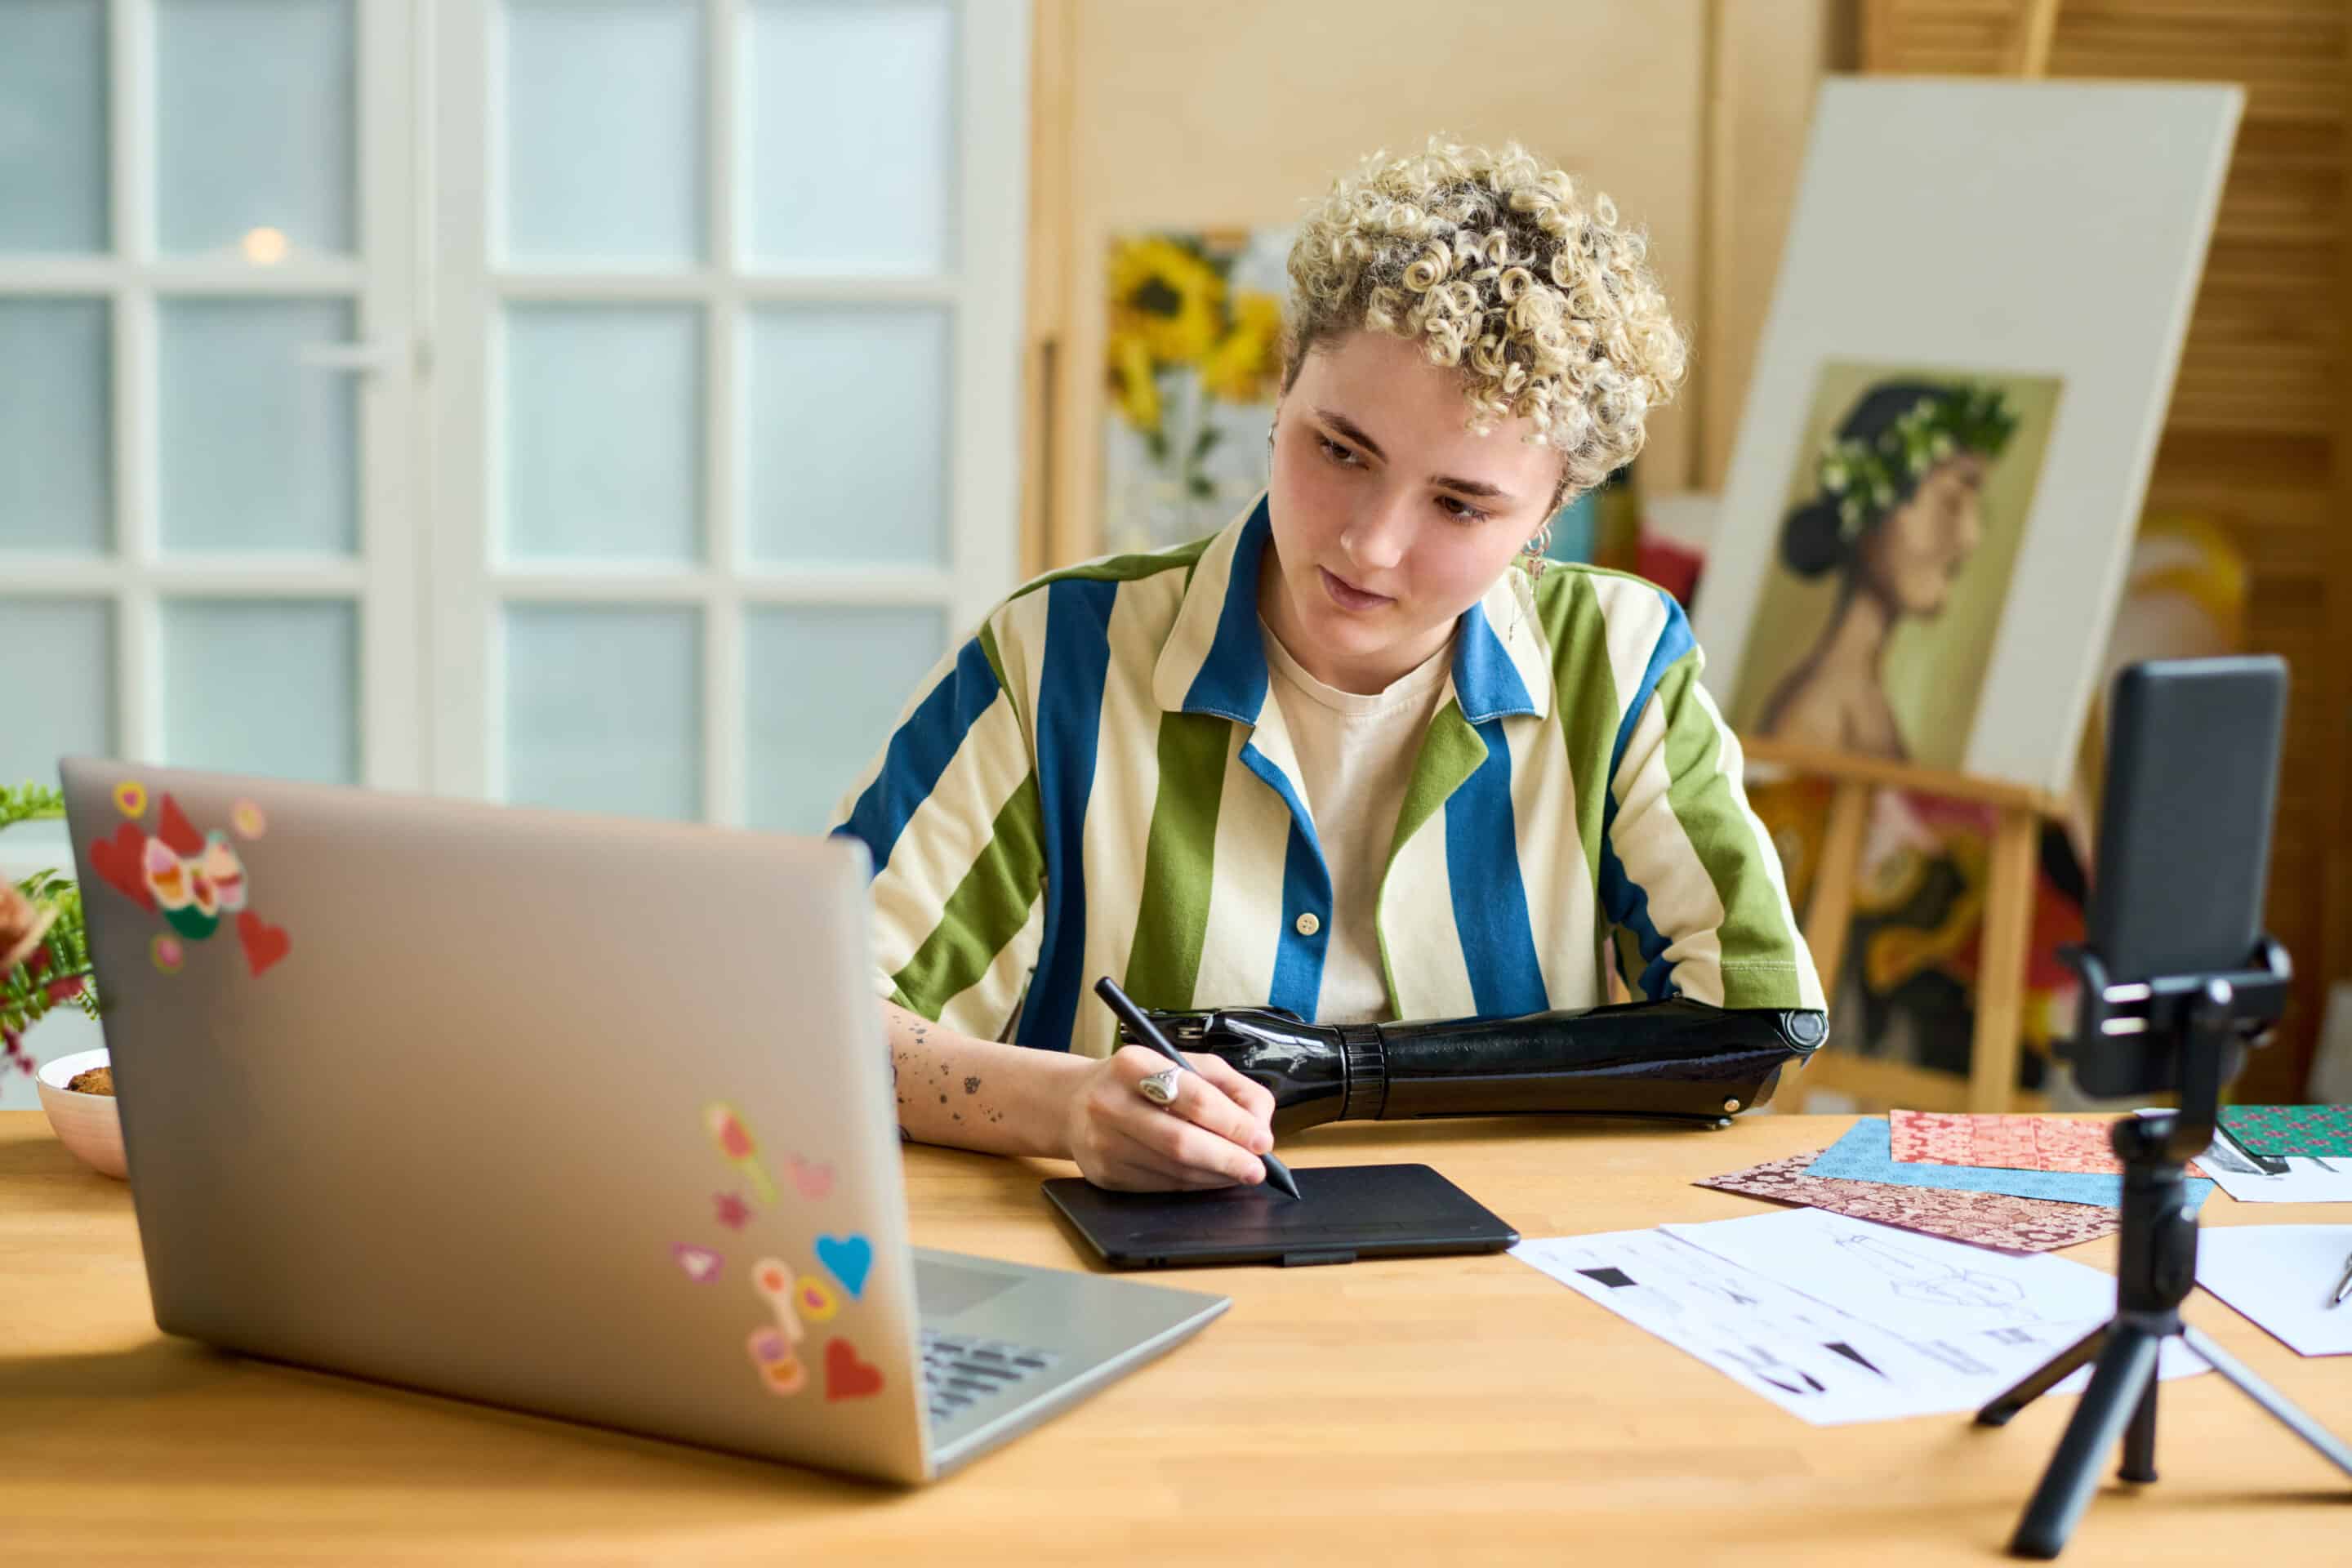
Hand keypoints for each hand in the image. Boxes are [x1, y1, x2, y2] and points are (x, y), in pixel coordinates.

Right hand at [1061, 1045, 1278, 1190]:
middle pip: (1181, 1141)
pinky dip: (1194, 1186)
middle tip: (1257, 1169)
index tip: (1261, 1140)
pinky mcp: (1104, 1174)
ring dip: (1215, 1176)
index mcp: (1134, 1064)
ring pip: (1173, 1170)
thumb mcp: (1186, 1064)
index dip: (1234, 1123)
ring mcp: (1103, 1142)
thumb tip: (1260, 1126)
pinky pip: (1161, 1187)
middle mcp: (1111, 1102)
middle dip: (1228, 1159)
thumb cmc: (1142, 1082)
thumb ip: (1232, 1087)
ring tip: (1239, 1172)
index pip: (1194, 1098)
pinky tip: (1211, 1178)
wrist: (1075, 1103)